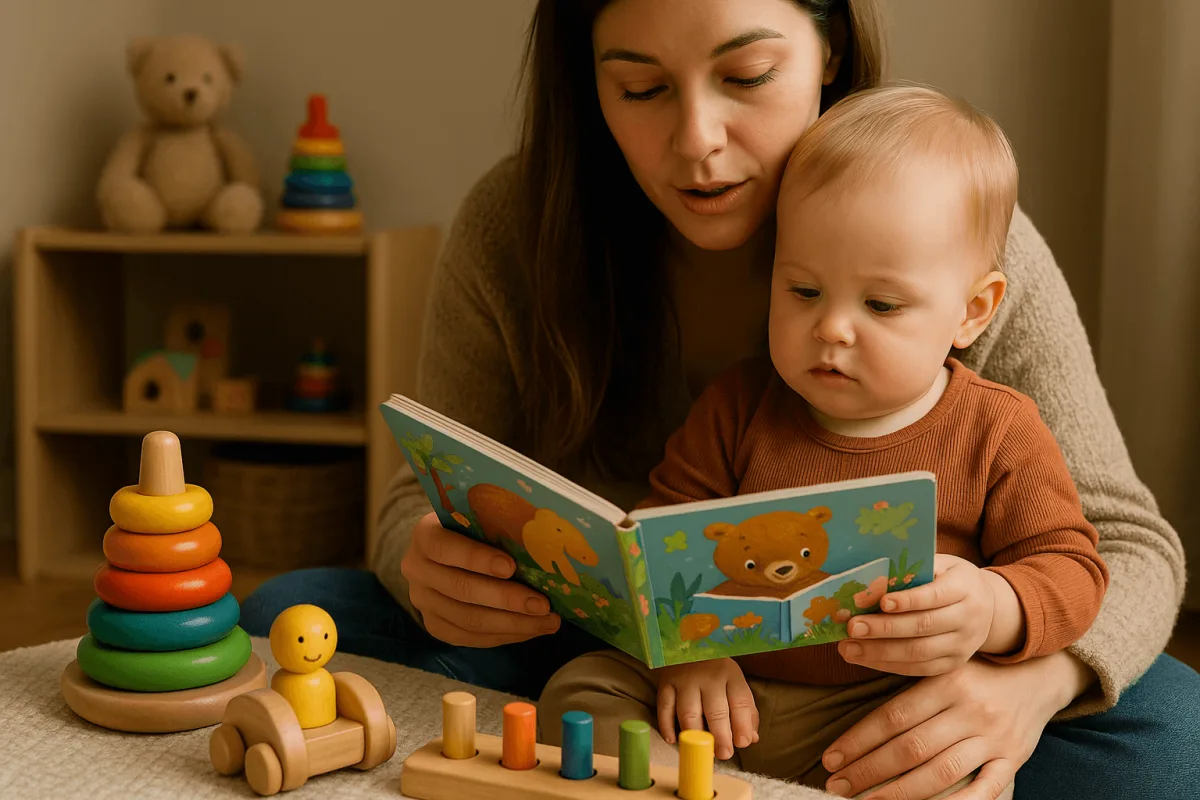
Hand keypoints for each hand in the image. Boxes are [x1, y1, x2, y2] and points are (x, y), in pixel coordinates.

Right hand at [401, 512, 560, 646]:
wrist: (443, 551)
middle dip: (507, 600)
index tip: (511, 567)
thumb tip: (543, 545)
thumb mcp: (476, 518)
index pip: (445, 548)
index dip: (477, 559)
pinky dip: (503, 636)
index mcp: (424, 535)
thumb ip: (495, 527)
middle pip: (461, 590)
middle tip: (543, 605)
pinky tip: (530, 631)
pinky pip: (469, 637)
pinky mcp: (433, 624)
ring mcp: (423, 601)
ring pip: (468, 620)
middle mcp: (416, 569)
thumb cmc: (470, 528)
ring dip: (512, 624)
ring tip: (547, 622)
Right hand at [655, 657, 758, 760]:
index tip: (742, 743)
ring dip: (696, 736)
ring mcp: (685, 680)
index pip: (739, 702)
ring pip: (689, 712)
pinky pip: (664, 707)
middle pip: (715, 711)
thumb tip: (750, 739)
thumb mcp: (735, 683)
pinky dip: (667, 725)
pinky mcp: (666, 683)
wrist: (687, 643)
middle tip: (724, 754)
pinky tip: (673, 739)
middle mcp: (708, 677)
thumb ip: (746, 711)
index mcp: (730, 675)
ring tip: (702, 750)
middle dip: (721, 737)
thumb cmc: (715, 670)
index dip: (742, 725)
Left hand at [821, 652, 1088, 798]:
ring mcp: (993, 738)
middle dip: (868, 770)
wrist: (1037, 678)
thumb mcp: (942, 670)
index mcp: (946, 681)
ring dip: (897, 793)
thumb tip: (857, 725)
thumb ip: (907, 693)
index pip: (892, 716)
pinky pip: (984, 790)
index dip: (857, 740)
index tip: (830, 759)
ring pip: (939, 772)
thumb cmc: (975, 675)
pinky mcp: (1013, 760)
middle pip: (910, 748)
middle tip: (836, 785)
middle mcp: (970, 710)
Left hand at [838, 555, 997, 675]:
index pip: (935, 595)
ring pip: (919, 652)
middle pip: (923, 626)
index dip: (908, 600)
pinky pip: (918, 669)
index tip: (881, 601)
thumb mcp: (940, 564)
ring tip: (848, 647)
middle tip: (852, 627)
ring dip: (879, 651)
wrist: (988, 606)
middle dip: (884, 628)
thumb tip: (868, 578)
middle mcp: (968, 618)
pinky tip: (863, 658)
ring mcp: (962, 645)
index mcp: (964, 587)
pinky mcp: (953, 664)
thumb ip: (911, 569)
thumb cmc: (950, 579)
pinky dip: (887, 665)